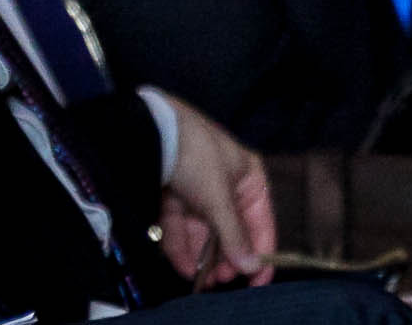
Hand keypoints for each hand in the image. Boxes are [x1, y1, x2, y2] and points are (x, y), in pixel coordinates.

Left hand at [157, 97, 274, 288]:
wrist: (150, 127)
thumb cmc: (197, 157)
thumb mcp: (219, 198)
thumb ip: (234, 235)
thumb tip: (252, 267)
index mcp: (249, 179)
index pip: (261, 223)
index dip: (261, 254)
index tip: (257, 283)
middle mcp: (227, 185)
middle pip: (230, 230)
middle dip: (225, 258)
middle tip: (220, 282)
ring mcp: (198, 189)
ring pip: (204, 230)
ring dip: (202, 257)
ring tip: (201, 283)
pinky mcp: (173, 192)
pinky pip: (181, 224)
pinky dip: (182, 245)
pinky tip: (182, 267)